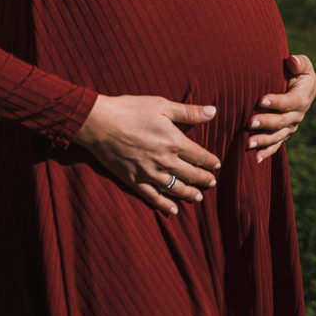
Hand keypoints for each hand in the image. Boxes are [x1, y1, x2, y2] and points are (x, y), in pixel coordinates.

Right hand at [73, 94, 220, 215]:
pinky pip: (153, 197)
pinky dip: (164, 205)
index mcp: (174, 142)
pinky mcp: (134, 180)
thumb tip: (213, 111)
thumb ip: (189, 112)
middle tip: (211, 182)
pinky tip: (172, 210)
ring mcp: (149, 173)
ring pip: (176, 189)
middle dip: (204, 179)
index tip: (217, 165)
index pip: (200, 156)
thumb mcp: (162, 105)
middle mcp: (165, 161)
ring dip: (189, 194)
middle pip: (191, 175)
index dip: (210, 162)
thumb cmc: (130, 110)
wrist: (99, 123)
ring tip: (198, 197)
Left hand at [247, 54, 315, 162]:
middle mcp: (297, 115)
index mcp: (302, 97)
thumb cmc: (297, 71)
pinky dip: (266, 152)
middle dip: (266, 123)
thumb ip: (300, 62)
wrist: (300, 85)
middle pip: (282, 121)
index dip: (277, 102)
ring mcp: (290, 126)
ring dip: (263, 140)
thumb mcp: (302, 64)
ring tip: (248, 143)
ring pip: (277, 136)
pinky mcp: (283, 133)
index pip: (291, 101)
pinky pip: (276, 145)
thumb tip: (293, 61)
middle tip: (249, 123)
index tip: (261, 100)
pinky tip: (255, 159)